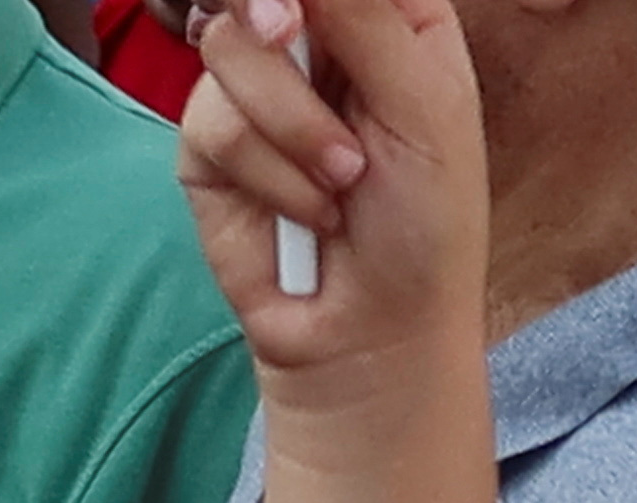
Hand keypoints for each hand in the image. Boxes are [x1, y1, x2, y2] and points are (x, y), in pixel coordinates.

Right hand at [185, 0, 501, 502]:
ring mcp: (259, 92)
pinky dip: (267, 173)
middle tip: (287, 32)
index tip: (301, 8)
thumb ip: (363, 15)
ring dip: (290, 123)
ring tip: (342, 182)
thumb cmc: (424, 227)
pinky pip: (212, 122)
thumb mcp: (423, 104)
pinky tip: (306, 215)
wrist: (374, 336)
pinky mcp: (212, 148)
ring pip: (231, 47)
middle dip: (275, 13)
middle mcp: (319, 40)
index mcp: (386, 17)